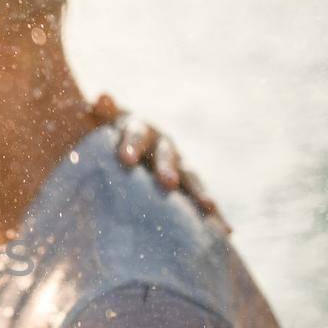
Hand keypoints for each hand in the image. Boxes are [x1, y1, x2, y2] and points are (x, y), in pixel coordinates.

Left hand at [92, 93, 230, 231]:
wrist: (123, 149)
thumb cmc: (106, 138)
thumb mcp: (101, 123)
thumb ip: (102, 112)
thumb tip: (101, 96)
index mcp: (139, 128)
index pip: (136, 133)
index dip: (131, 144)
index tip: (125, 159)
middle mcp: (163, 145)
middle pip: (167, 156)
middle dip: (168, 169)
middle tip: (166, 183)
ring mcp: (179, 165)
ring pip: (191, 178)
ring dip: (199, 192)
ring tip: (208, 208)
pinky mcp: (187, 187)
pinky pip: (200, 201)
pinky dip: (214, 216)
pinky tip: (226, 231)